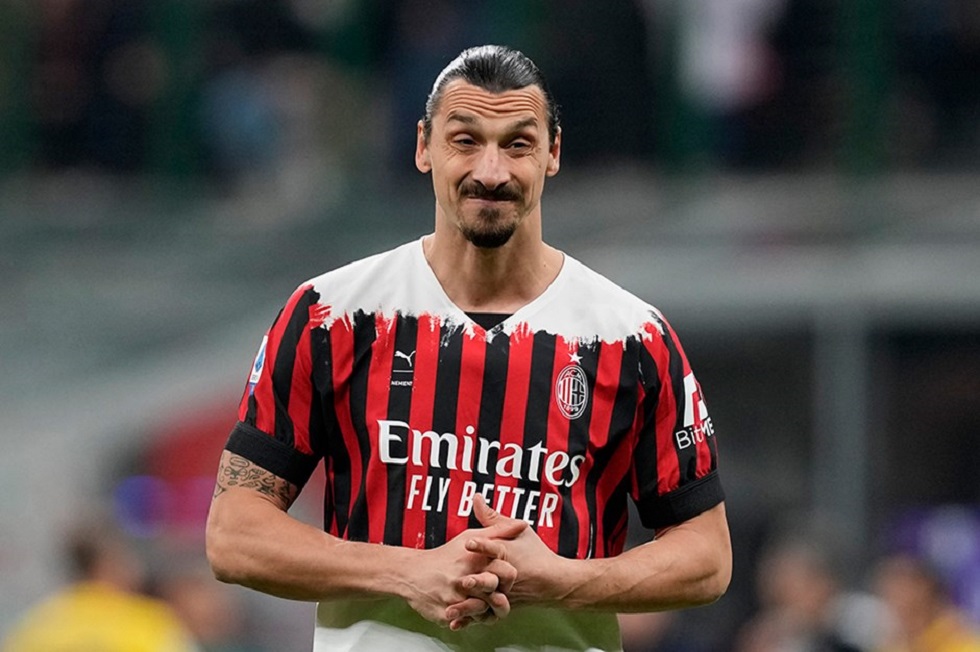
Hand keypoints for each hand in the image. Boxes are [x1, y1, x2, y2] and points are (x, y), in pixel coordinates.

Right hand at [403, 510, 525, 628]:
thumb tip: (522, 524)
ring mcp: (455, 599)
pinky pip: (467, 622)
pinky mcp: (446, 614)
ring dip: (486, 608)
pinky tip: (468, 609)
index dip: (509, 576)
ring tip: (480, 600)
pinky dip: (470, 618)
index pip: (506, 572)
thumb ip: (499, 531)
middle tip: (492, 590)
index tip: (504, 575)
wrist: (412, 572)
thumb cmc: (446, 555)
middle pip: (496, 595)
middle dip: (499, 595)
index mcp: (474, 561)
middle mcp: (464, 580)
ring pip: (484, 612)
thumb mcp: (472, 537)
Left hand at [458, 494, 569, 608]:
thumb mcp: (519, 531)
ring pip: (484, 601)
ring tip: (452, 607)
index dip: (482, 545)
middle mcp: (506, 576)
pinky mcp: (499, 607)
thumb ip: (493, 517)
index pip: (496, 548)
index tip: (469, 541)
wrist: (552, 582)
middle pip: (489, 580)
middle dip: (476, 581)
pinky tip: (454, 622)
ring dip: (469, 605)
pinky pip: (483, 615)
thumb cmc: (535, 553)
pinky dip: (468, 619)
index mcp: (509, 555)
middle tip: (463, 581)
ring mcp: (503, 594)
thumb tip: (475, 497)